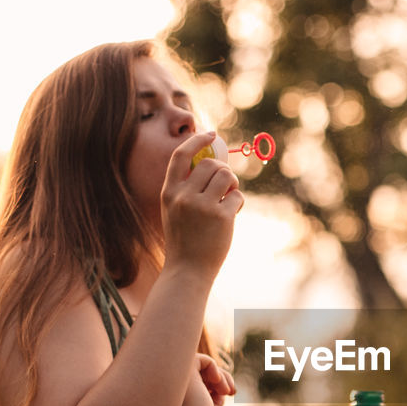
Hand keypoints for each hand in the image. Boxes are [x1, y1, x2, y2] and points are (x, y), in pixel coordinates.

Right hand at [162, 131, 242, 280]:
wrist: (187, 270)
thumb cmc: (184, 239)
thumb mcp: (174, 210)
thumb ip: (186, 188)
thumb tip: (212, 163)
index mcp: (169, 192)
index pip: (181, 155)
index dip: (196, 141)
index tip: (210, 134)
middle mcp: (183, 196)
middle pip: (210, 164)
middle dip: (222, 171)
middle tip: (225, 187)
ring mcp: (202, 206)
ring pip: (227, 176)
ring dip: (232, 185)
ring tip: (228, 199)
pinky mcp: (221, 217)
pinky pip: (237, 196)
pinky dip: (237, 203)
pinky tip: (230, 216)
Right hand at [179, 354, 235, 405]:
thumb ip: (212, 400)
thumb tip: (221, 391)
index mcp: (175, 396)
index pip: (198, 381)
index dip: (214, 383)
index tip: (228, 394)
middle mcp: (171, 386)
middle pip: (200, 371)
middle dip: (218, 377)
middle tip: (231, 391)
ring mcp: (175, 379)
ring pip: (201, 364)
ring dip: (220, 376)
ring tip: (228, 392)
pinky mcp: (183, 373)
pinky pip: (202, 360)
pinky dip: (216, 369)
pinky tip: (222, 386)